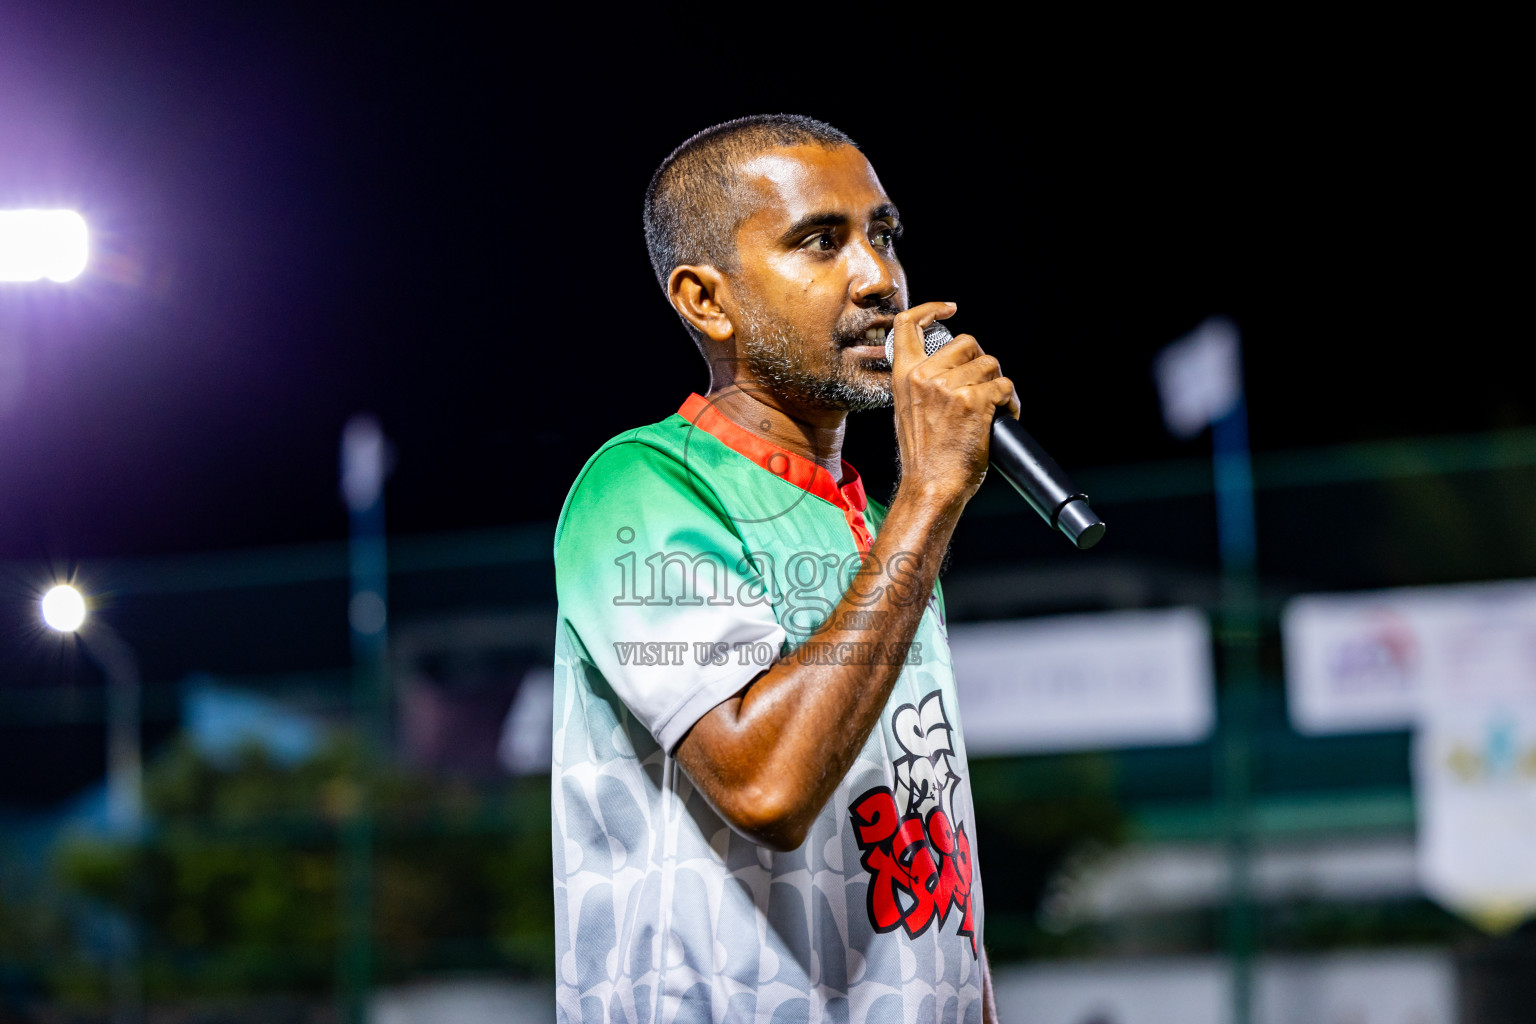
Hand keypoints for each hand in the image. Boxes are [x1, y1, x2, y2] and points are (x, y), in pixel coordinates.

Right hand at [889, 301, 1018, 508]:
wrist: (931, 487)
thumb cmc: (924, 457)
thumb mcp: (907, 411)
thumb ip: (921, 383)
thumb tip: (951, 366)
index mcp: (904, 376)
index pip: (907, 323)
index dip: (930, 309)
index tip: (949, 309)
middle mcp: (924, 376)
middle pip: (967, 343)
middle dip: (981, 363)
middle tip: (982, 388)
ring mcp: (949, 387)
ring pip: (990, 364)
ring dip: (998, 385)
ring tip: (993, 408)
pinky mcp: (974, 401)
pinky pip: (1004, 387)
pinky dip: (1010, 403)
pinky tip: (1003, 417)